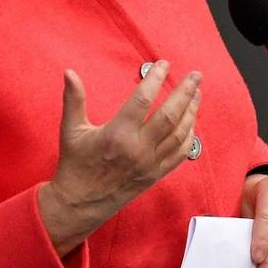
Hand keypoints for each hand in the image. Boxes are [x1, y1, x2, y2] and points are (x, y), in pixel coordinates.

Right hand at [39, 60, 201, 254]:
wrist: (79, 203)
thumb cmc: (75, 164)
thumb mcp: (71, 129)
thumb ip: (73, 99)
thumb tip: (69, 72)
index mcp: (117, 134)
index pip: (142, 100)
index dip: (156, 79)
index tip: (164, 64)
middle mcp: (137, 149)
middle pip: (169, 115)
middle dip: (185, 92)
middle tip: (195, 75)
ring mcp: (149, 164)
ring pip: (179, 134)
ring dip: (191, 111)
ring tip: (197, 93)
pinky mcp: (155, 175)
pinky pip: (179, 154)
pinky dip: (189, 137)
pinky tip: (192, 122)